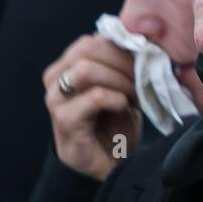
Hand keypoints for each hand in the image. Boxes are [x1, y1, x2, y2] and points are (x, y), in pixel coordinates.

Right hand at [41, 35, 139, 181]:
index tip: (147, 62)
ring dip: (120, 79)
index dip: (124, 47)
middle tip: (143, 78)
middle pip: (88, 49)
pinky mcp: (63, 120)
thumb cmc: (116, 121)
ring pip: (86, 69)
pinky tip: (125, 106)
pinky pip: (93, 97)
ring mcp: (55, 99)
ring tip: (135, 94)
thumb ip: (123, 63)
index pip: (94, 39)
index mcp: (69, 64)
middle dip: (123, 61)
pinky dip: (116, 98)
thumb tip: (144, 41)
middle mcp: (56, 77)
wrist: (110, 162)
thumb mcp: (123, 85)